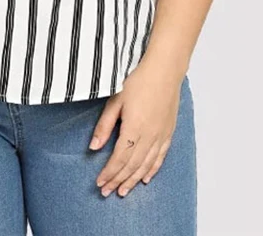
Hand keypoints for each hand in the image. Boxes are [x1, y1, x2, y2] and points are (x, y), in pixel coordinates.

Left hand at [88, 64, 183, 197]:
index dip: (109, 173)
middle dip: (118, 180)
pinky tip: (145, 178)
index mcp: (134, 128)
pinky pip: (160, 157)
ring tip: (123, 191)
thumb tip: (93, 147)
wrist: (164, 70)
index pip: (119, 158)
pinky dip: (152, 170)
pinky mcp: (169, 132)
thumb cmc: (137, 80)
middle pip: (132, 165)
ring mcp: (161, 135)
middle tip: (107, 192)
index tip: (99, 182)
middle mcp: (149, 136)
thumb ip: (105, 125)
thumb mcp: (116, 99)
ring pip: (146, 165)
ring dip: (133, 180)